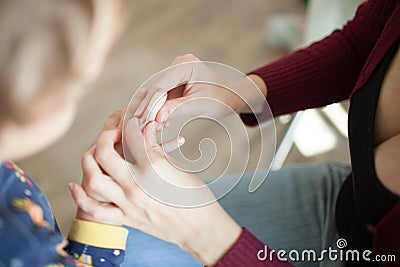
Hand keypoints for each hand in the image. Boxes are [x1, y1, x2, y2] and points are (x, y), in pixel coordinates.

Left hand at [69, 109, 185, 225]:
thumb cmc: (195, 197)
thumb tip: (144, 129)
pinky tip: (76, 184)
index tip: (131, 121)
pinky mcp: (126, 218)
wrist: (199, 228)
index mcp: (154, 168)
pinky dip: (81, 197)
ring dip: (90, 160)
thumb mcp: (178, 167)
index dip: (129, 123)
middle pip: (105, 153)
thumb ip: (156, 149)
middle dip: (106, 136)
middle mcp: (136, 185)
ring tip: (98, 152)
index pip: (131, 137)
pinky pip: (95, 210)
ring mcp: (128, 204)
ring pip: (94, 178)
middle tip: (115, 133)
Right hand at [134, 54, 266, 125]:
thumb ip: (176, 108)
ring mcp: (176, 72)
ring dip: (154, 109)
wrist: (232, 98)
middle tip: (140, 123)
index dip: (150, 101)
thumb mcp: (198, 105)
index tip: (142, 117)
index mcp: (185, 64)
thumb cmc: (220, 100)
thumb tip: (156, 117)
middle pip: (157, 86)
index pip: (162, 83)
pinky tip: (159, 122)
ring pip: (158, 92)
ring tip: (150, 126)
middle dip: (149, 106)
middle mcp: (179, 64)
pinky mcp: (176, 82)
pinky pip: (164, 95)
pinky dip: (161, 108)